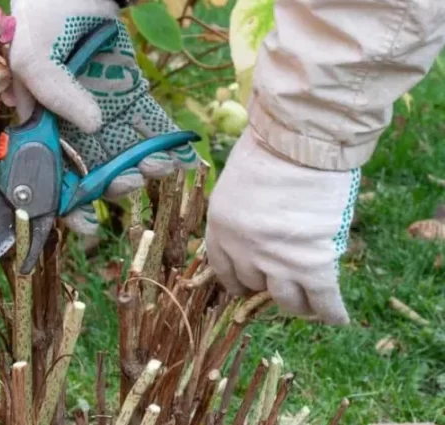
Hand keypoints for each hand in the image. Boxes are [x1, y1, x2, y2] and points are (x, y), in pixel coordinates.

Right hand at [8, 0, 198, 234]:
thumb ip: (54, 93)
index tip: (89, 225)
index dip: (65, 206)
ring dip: (141, 168)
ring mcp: (101, 110)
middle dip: (112, 185)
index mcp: (39, 125)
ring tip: (159, 167)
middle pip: (89, 171)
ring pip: (122, 153)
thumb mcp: (34, 56)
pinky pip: (147, 125)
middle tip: (131, 181)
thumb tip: (92, 125)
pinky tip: (180, 158)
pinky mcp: (129, 94)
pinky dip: (164, 143)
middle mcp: (70, 125)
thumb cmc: (42, 20)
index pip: (47, 177)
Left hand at [205, 129, 358, 324]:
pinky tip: (338, 320)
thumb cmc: (270, 149)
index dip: (238, 281)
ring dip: (299, 304)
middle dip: (269, 286)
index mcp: (220, 227)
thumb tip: (259, 228)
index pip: (223, 268)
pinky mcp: (312, 262)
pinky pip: (322, 298)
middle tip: (285, 286)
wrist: (300, 143)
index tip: (248, 287)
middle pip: (254, 284)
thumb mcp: (237, 182)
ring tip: (310, 305)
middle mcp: (243, 249)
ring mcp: (277, 259)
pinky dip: (331, 312)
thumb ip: (242, 211)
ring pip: (286, 299)